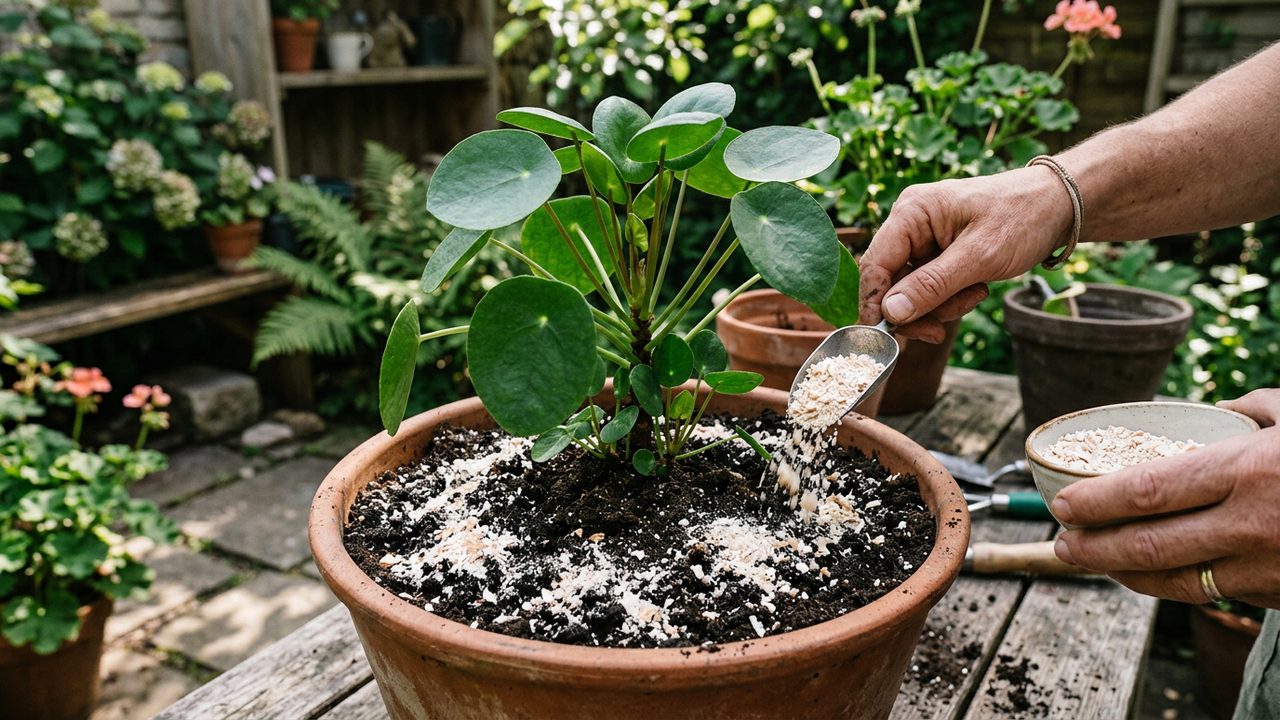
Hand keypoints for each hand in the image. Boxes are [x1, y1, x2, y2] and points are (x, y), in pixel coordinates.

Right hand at [857, 166, 1072, 341]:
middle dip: (918, 309)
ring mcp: (924, 238)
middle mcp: (911, 222)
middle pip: (891, 281)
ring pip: (911, 289)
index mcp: (912, 212)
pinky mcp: (938, 251)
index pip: (876, 264)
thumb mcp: (980, 256)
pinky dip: (950, 297)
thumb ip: (932, 285)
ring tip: (975, 295)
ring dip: (940, 305)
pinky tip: (977, 289)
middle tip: (940, 330)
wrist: (1059, 205)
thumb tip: (891, 313)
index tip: (886, 338)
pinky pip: (930, 286)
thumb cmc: (1023, 218)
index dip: (876, 304)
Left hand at [1052, 389, 1279, 608]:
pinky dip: (1178, 583)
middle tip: (1063, 543)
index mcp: (1246, 470)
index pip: (1147, 491)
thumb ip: (1256, 412)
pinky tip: (1157, 574)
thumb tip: (1222, 408)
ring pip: (1177, 581)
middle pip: (1148, 545)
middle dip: (1094, 547)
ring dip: (1127, 574)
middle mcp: (1250, 524)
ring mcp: (1266, 567)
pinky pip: (1216, 592)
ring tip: (1097, 562)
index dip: (1095, 502)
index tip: (1063, 504)